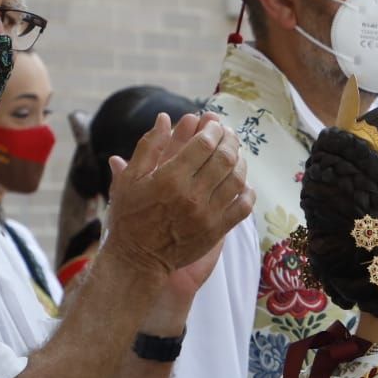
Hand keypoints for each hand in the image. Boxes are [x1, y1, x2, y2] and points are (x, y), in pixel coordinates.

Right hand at [104, 113, 252, 278]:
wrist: (138, 259)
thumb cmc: (129, 216)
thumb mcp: (129, 179)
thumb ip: (148, 147)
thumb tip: (164, 118)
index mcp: (169, 179)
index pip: (203, 145)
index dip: (213, 130)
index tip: (214, 124)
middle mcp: (192, 195)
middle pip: (224, 158)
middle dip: (229, 140)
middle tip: (228, 134)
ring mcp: (208, 214)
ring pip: (236, 179)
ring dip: (240, 161)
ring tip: (236, 153)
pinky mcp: (217, 230)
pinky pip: (243, 206)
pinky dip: (247, 190)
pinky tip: (242, 182)